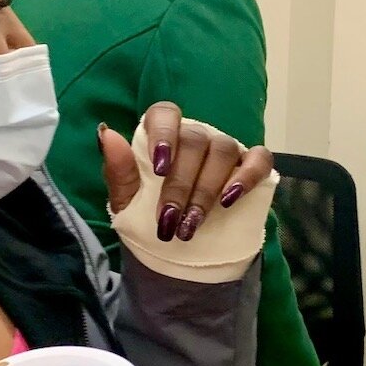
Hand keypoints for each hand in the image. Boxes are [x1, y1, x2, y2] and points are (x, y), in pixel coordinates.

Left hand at [100, 102, 274, 241]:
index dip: (163, 134)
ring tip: (192, 224)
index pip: (164, 113)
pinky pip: (259, 159)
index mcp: (162, 135)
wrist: (172, 252)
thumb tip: (106, 133)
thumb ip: (118, 169)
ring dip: (206, 190)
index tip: (159, 168)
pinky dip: (246, 176)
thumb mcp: (125, 200)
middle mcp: (195, 137)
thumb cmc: (147, 217)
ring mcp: (225, 150)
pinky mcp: (252, 167)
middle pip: (193, 141)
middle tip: (169, 222)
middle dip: (181, 184)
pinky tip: (231, 199)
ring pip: (222, 150)